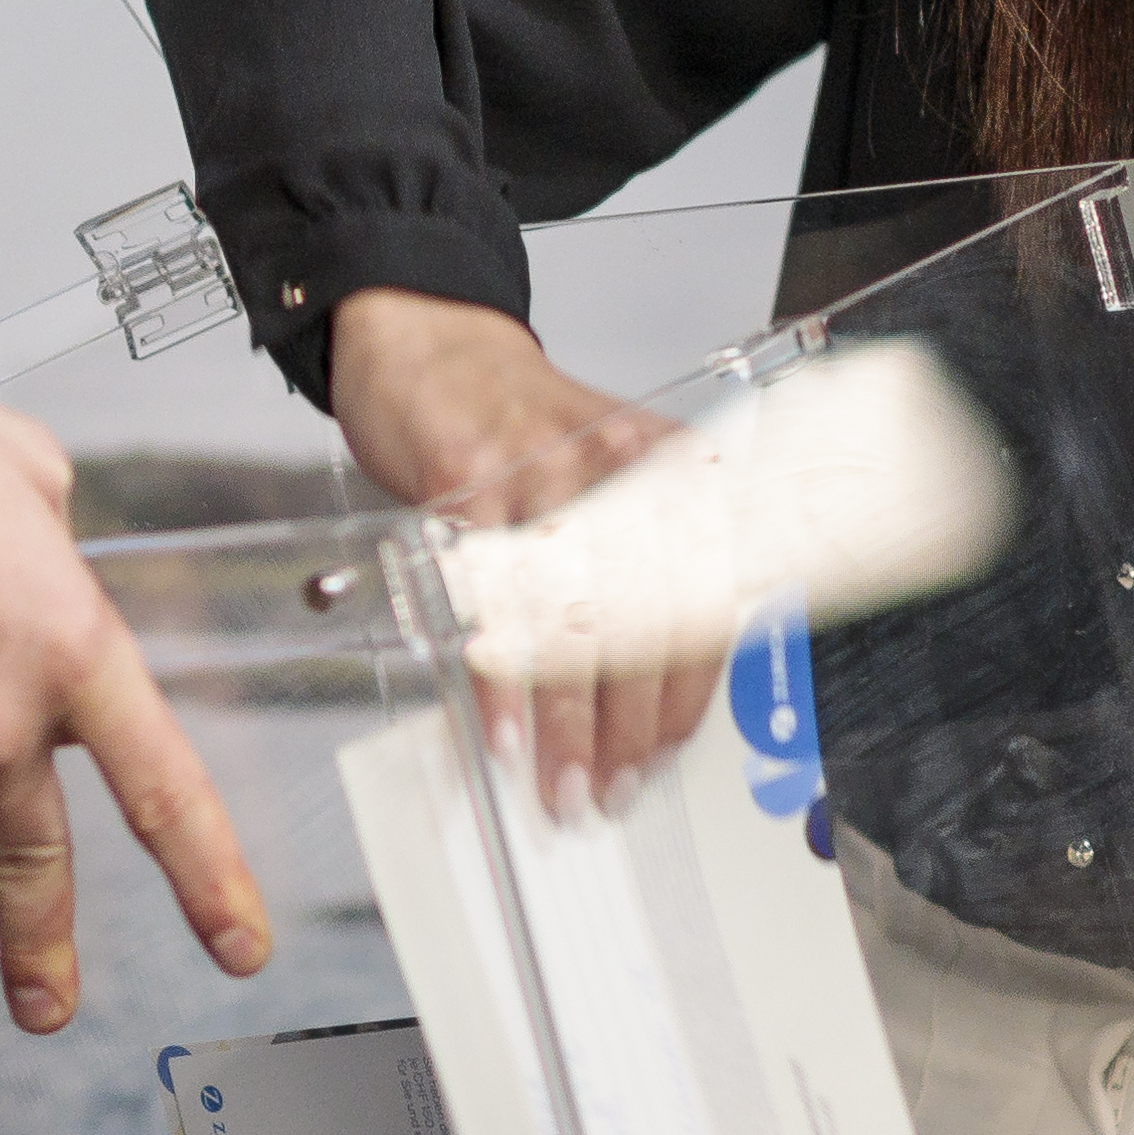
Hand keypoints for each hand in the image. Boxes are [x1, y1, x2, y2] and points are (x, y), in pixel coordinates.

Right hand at [326, 290, 717, 818]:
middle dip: (626, 729)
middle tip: (606, 795)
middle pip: (643, 624)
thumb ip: (630, 576)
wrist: (434, 340)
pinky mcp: (472, 475)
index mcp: (672, 476)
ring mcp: (547, 470)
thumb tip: (638, 705)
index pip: (699, 609)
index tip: (656, 763)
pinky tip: (501, 727)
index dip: (680, 699)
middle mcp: (623, 470)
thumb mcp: (605, 483)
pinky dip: (498, 673)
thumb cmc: (522, 426)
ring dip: (567, 722)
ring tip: (560, 786)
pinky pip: (492, 596)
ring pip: (572, 618)